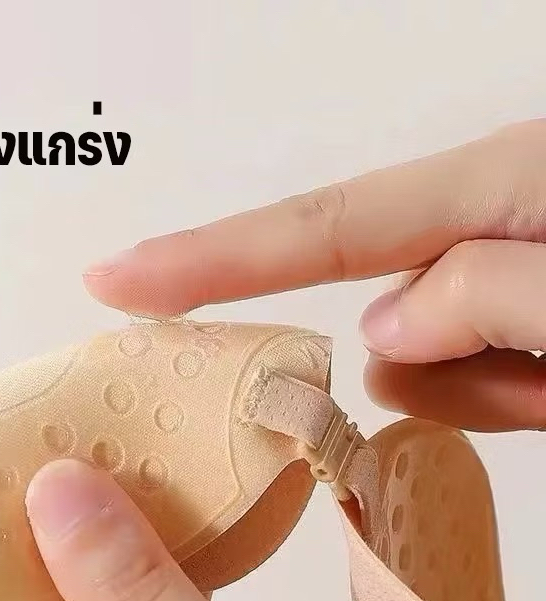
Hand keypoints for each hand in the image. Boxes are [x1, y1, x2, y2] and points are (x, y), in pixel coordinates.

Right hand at [82, 119, 545, 431]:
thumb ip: (484, 296)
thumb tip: (381, 328)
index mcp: (501, 184)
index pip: (321, 227)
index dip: (209, 259)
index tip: (114, 278)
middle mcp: (488, 227)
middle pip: (381, 314)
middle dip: (427, 365)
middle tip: (531, 374)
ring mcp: (506, 284)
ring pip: (428, 367)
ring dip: (481, 388)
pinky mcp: (523, 332)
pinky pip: (474, 386)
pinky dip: (509, 398)